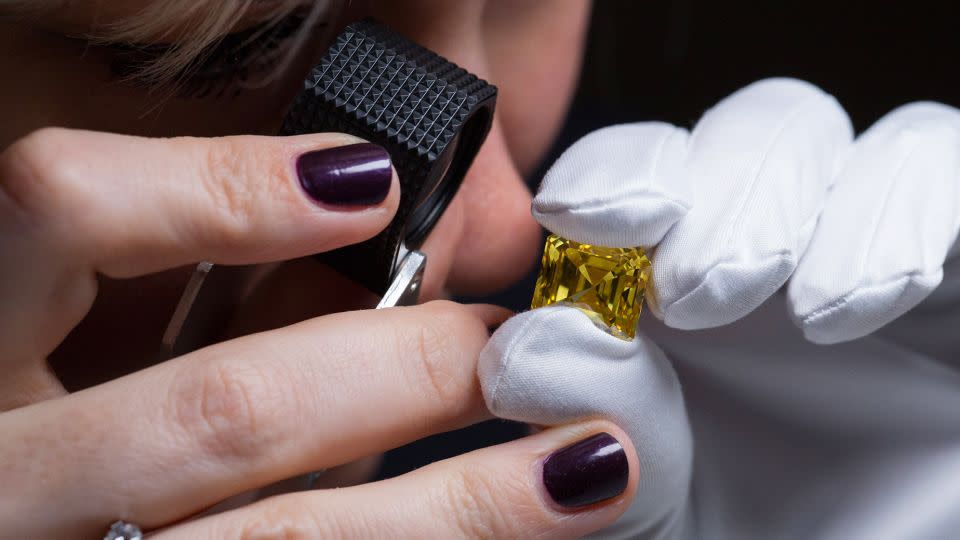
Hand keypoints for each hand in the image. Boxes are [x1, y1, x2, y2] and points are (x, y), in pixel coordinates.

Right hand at [0, 128, 640, 537]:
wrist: (48, 536)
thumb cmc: (53, 457)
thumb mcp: (75, 362)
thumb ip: (192, 324)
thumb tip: (363, 273)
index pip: (58, 212)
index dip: (219, 188)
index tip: (369, 184)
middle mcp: (8, 485)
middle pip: (223, 410)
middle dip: (404, 369)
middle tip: (505, 349)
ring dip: (463, 505)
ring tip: (579, 463)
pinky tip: (503, 535)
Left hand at [480, 78, 959, 537]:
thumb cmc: (739, 531)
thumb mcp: (644, 497)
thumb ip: (591, 415)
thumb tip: (535, 340)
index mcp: (667, 285)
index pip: (634, 172)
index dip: (608, 174)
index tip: (580, 220)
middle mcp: (756, 249)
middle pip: (727, 132)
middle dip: (707, 192)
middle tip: (685, 294)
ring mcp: (849, 244)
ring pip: (812, 134)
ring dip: (777, 198)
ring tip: (777, 309)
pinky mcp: (946, 272)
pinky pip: (937, 166)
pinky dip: (900, 206)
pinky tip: (845, 302)